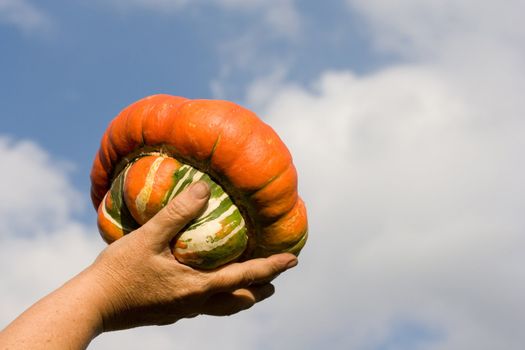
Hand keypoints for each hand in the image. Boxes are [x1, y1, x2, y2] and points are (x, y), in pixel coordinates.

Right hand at [89, 181, 297, 330]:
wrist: (91, 306)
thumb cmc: (118, 272)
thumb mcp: (148, 238)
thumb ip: (177, 213)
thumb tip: (205, 189)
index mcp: (197, 287)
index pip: (245, 277)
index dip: (272, 267)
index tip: (293, 260)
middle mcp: (195, 303)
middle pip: (241, 299)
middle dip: (262, 287)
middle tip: (277, 276)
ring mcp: (182, 310)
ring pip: (224, 307)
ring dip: (243, 295)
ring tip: (254, 287)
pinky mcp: (170, 312)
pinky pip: (205, 305)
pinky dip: (221, 296)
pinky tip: (210, 285)